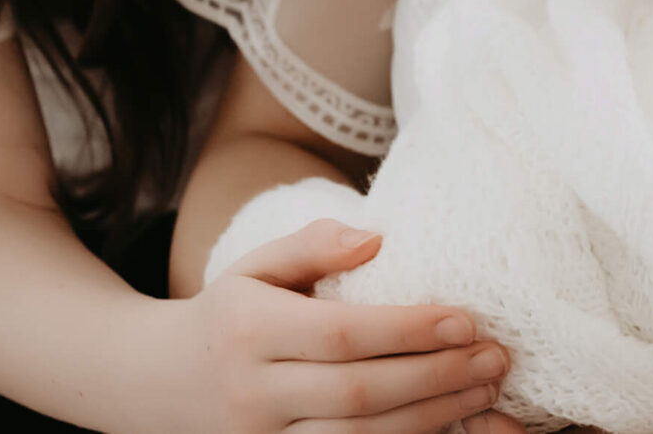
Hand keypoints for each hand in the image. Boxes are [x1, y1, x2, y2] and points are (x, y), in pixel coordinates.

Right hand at [152, 218, 520, 432]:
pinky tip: (447, 423)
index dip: (409, 331)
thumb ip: (314, 242)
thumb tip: (377, 238)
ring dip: (432, 418)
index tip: (466, 319)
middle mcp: (252, 394)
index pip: (341, 335)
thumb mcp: (258, 264)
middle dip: (436, 378)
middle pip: (358, 394)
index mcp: (249, 329)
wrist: (158, 383)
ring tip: (484, 390)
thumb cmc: (231, 312)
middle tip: (495, 358)